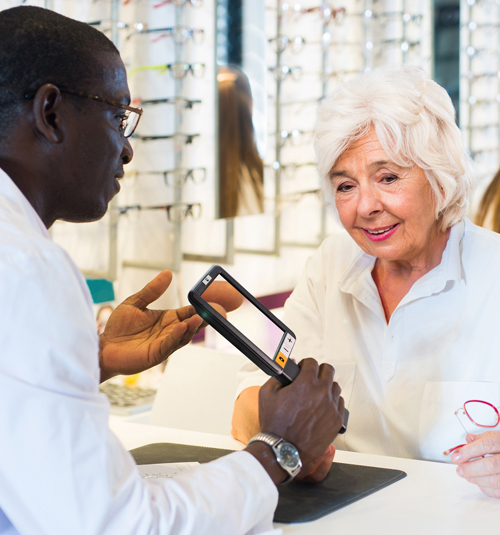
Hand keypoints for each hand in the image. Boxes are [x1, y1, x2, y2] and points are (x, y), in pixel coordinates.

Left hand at [98, 271, 242, 381]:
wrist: (102, 347)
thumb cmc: (118, 328)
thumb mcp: (135, 303)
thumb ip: (152, 290)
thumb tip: (168, 273)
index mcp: (167, 319)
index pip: (189, 311)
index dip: (202, 305)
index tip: (213, 298)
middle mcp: (169, 331)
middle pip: (192, 324)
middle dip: (206, 318)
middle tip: (219, 311)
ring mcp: (164, 344)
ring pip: (184, 335)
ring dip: (192, 326)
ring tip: (199, 317)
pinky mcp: (156, 354)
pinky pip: (170, 344)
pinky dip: (177, 336)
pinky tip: (181, 326)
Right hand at [249, 358, 343, 483]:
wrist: (283, 450)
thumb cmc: (275, 425)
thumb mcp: (266, 394)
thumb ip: (278, 376)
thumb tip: (288, 367)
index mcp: (305, 384)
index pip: (313, 362)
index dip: (306, 364)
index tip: (303, 368)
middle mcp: (321, 393)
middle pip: (328, 370)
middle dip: (318, 371)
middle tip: (312, 377)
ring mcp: (331, 407)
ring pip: (335, 386)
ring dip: (326, 386)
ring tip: (317, 393)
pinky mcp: (337, 420)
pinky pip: (340, 403)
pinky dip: (332, 402)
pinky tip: (322, 407)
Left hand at [451, 431, 499, 497]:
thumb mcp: (498, 436)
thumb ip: (483, 438)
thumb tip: (468, 440)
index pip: (486, 445)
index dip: (469, 451)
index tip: (456, 456)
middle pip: (491, 465)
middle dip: (471, 468)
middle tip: (459, 469)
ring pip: (496, 480)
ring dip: (477, 479)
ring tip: (466, 476)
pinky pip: (499, 491)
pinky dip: (487, 488)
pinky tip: (479, 482)